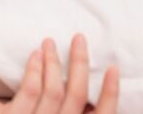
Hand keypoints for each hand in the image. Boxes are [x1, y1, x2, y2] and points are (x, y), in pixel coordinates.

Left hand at [0, 34, 118, 113]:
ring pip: (54, 92)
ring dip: (54, 61)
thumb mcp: (38, 112)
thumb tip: (78, 76)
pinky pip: (29, 91)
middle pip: (76, 97)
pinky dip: (35, 69)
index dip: (110, 94)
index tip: (113, 67)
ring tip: (50, 41)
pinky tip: (35, 53)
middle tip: (79, 37)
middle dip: (80, 64)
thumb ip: (58, 104)